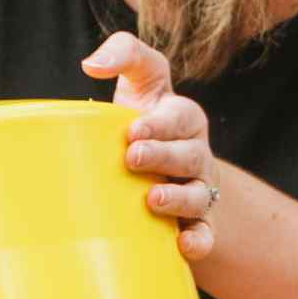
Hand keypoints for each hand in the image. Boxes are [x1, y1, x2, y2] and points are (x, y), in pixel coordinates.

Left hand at [80, 31, 219, 262]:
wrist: (157, 171)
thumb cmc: (141, 118)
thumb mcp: (139, 80)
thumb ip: (124, 53)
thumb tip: (92, 65)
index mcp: (184, 118)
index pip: (178, 117)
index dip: (158, 123)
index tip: (131, 130)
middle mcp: (196, 154)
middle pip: (189, 155)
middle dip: (163, 156)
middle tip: (132, 157)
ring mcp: (199, 190)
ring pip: (198, 196)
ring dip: (178, 198)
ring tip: (152, 198)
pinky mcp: (197, 223)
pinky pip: (206, 234)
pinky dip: (199, 241)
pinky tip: (182, 244)